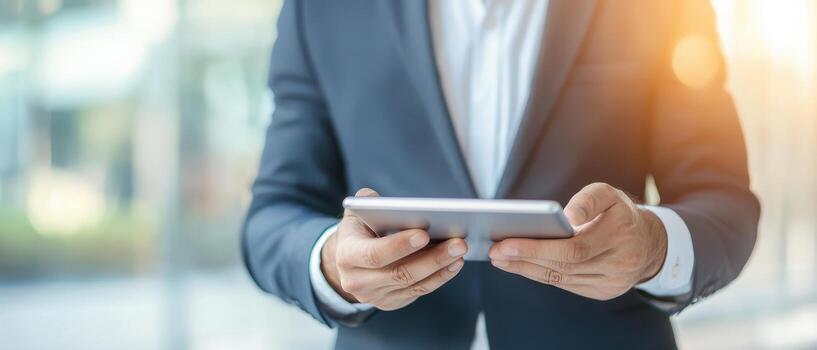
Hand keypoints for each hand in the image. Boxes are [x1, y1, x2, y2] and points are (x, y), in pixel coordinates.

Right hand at [321, 188, 467, 309]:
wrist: (348, 262)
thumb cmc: (358, 231)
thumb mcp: (355, 214)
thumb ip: (367, 203)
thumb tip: (383, 201)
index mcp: (347, 256)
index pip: (374, 254)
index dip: (399, 246)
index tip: (423, 234)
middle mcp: (358, 281)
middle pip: (400, 272)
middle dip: (432, 257)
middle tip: (458, 242)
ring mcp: (375, 296)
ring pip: (413, 283)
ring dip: (441, 267)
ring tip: (460, 249)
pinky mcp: (392, 302)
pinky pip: (419, 291)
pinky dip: (440, 277)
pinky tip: (455, 263)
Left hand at [488, 183, 667, 299]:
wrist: (648, 242)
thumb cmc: (618, 212)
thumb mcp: (608, 194)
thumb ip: (587, 200)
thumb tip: (566, 217)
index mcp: (621, 235)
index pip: (573, 248)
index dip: (537, 248)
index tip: (505, 243)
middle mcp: (619, 263)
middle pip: (563, 266)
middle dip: (525, 259)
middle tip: (494, 251)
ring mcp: (612, 283)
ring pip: (562, 279)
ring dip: (527, 269)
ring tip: (500, 259)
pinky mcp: (604, 292)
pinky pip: (566, 284)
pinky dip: (540, 275)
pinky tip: (520, 266)